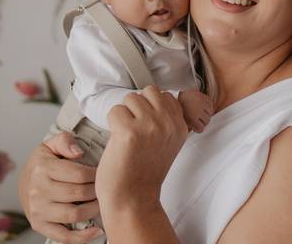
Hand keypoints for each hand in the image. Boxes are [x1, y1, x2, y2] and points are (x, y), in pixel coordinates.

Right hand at [18, 132, 101, 243]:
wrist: (24, 181)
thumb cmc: (44, 162)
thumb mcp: (52, 144)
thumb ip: (65, 141)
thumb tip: (78, 152)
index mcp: (43, 168)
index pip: (79, 174)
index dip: (97, 175)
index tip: (104, 173)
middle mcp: (38, 190)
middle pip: (79, 194)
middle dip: (97, 191)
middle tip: (106, 187)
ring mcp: (38, 210)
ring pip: (74, 214)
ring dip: (93, 210)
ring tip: (102, 202)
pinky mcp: (39, 225)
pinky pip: (63, 236)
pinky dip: (82, 237)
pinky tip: (97, 231)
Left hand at [96, 86, 188, 219]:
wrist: (133, 199)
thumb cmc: (144, 172)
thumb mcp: (168, 143)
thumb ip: (167, 121)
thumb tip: (159, 97)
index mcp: (180, 126)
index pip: (166, 96)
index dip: (151, 107)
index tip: (146, 126)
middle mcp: (169, 124)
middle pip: (149, 92)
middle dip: (138, 106)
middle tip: (134, 128)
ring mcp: (150, 126)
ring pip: (131, 98)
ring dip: (124, 114)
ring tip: (126, 135)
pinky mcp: (129, 131)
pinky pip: (115, 111)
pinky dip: (111, 123)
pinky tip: (117, 140)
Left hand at [178, 89, 213, 132]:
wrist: (181, 92)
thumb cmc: (180, 105)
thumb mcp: (182, 118)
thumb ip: (190, 125)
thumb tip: (196, 129)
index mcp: (192, 118)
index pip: (201, 128)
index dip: (198, 129)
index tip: (196, 127)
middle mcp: (198, 111)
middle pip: (207, 121)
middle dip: (203, 121)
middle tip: (198, 119)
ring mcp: (202, 103)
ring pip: (211, 113)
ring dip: (207, 113)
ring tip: (201, 112)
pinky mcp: (204, 97)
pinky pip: (211, 104)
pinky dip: (208, 106)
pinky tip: (203, 106)